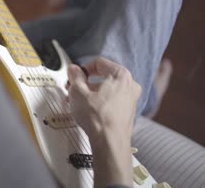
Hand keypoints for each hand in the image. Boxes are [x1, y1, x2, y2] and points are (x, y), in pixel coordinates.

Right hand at [68, 58, 140, 186]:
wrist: (109, 142)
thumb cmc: (98, 117)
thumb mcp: (78, 92)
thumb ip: (75, 77)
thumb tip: (73, 69)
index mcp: (121, 75)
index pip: (99, 63)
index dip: (83, 68)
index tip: (75, 76)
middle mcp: (130, 86)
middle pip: (104, 77)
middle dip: (86, 83)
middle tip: (74, 89)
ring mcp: (130, 100)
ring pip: (107, 90)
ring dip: (91, 93)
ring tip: (78, 102)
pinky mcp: (127, 113)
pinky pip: (111, 101)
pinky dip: (99, 103)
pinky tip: (88, 111)